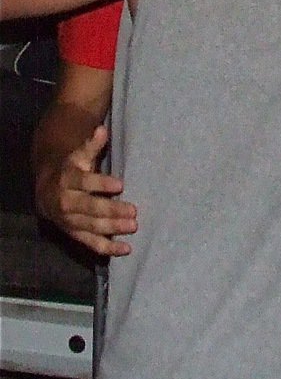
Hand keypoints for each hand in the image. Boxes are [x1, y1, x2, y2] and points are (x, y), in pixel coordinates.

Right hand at [36, 125, 136, 256]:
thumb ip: (92, 145)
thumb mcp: (80, 156)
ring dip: (113, 228)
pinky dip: (107, 248)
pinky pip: (90, 243)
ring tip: (134, 226)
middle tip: (134, 210)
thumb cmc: (73, 170)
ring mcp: (70, 220)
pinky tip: (126, 249)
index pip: (85, 182)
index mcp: (68, 180)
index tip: (120, 184)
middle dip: (111, 209)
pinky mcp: (75, 234)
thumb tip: (102, 130)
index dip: (101, 183)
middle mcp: (66, 202)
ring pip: (91, 226)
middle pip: (90, 207)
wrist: (47, 191)